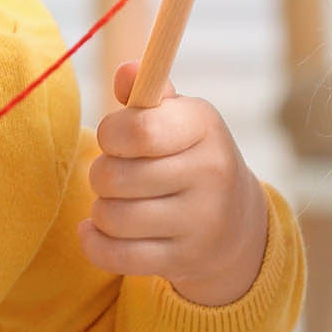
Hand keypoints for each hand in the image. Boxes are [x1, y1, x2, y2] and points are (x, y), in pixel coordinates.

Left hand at [83, 92, 269, 307]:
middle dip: (101, 175)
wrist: (236, 222)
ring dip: (101, 210)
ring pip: (112, 218)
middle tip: (117, 176)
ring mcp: (201, 221)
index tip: (115, 139)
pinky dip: (95, 243)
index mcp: (204, 126)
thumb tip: (126, 72)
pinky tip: (97, 232)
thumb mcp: (177, 117)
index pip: (137, 131)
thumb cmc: (189, 156)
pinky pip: (116, 256)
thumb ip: (146, 92)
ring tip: (117, 203)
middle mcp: (210, 173)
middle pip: (114, 177)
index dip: (110, 135)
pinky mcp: (185, 260)